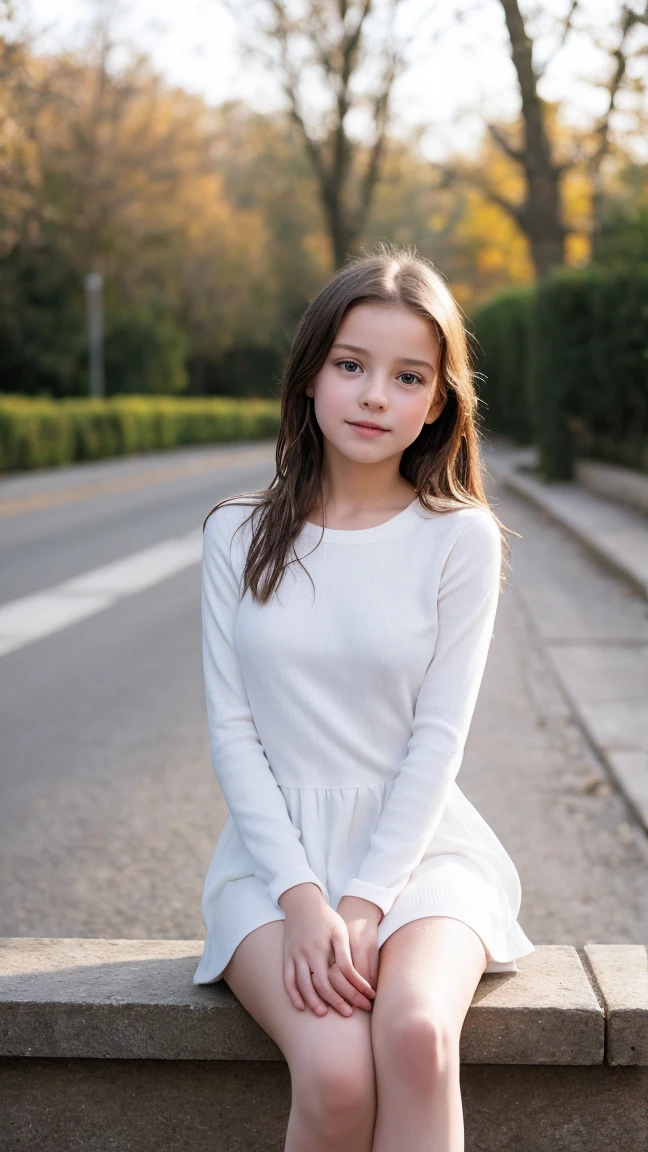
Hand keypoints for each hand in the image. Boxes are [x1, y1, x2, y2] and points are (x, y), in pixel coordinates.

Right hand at [279, 883, 376, 1017]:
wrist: (302, 903)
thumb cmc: (326, 918)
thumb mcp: (339, 930)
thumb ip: (345, 953)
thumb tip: (356, 977)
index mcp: (325, 945)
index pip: (342, 974)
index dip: (356, 989)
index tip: (367, 999)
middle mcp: (309, 952)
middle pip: (322, 983)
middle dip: (336, 1000)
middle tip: (348, 1013)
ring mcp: (296, 955)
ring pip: (303, 984)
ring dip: (313, 1001)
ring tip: (324, 1013)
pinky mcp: (287, 957)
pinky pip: (287, 979)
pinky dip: (293, 994)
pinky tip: (301, 1007)